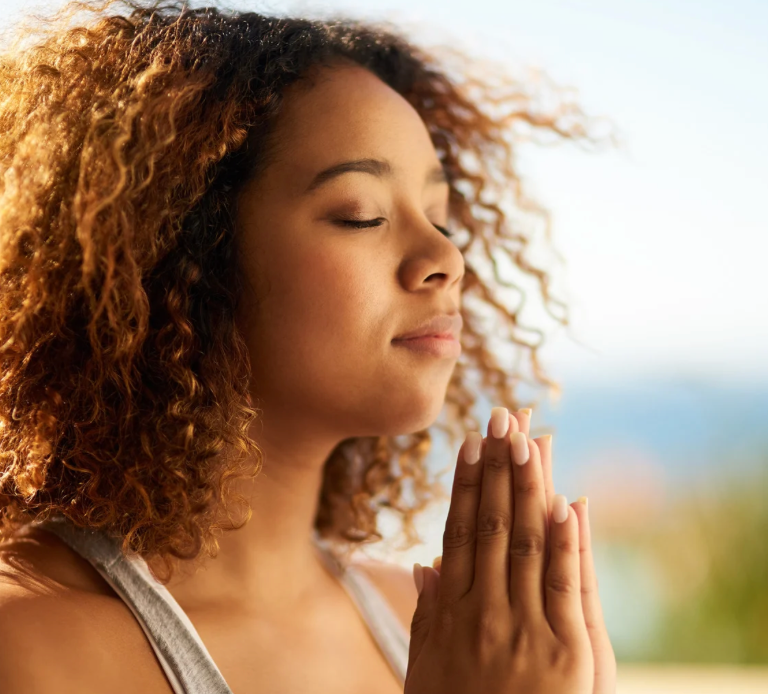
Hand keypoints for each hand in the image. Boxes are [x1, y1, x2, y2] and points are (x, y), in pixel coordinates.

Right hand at [429, 409, 616, 693]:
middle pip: (490, 525)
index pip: (457, 531)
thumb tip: (424, 562)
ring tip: (528, 439)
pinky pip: (563, 587)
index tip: (470, 442)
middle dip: (498, 467)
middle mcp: (482, 611)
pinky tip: (566, 502)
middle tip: (501, 417)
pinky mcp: (565, 653)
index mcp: (449, 611)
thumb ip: (427, 612)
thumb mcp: (425, 668)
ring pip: (523, 543)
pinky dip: (565, 543)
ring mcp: (523, 629)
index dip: (466, 483)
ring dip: (528, 487)